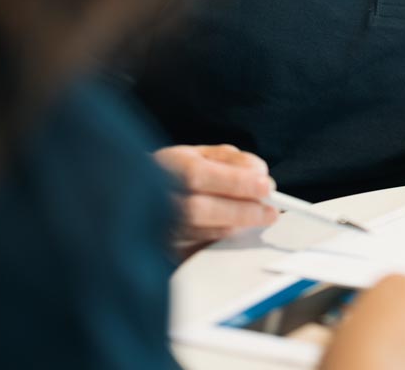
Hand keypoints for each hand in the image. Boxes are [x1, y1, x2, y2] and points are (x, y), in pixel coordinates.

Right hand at [154, 143, 276, 246]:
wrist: (134, 193)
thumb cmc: (173, 171)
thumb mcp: (198, 153)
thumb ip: (231, 159)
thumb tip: (259, 172)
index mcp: (167, 166)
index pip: (199, 175)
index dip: (234, 182)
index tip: (266, 186)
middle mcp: (156, 196)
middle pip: (198, 210)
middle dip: (241, 211)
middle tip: (270, 212)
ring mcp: (155, 225)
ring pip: (198, 233)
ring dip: (233, 227)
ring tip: (256, 218)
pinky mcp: (161, 248)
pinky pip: (194, 251)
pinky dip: (219, 241)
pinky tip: (231, 230)